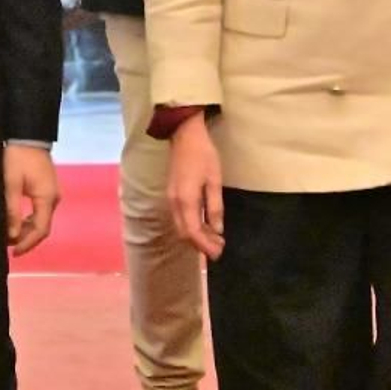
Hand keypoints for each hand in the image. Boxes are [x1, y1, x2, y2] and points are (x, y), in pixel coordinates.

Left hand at [4, 143, 58, 256]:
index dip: (27, 244)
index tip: (13, 253)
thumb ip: (12, 210)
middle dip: (26, 239)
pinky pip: (40, 211)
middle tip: (8, 247)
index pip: (41, 230)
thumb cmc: (17, 158)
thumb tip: (12, 235)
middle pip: (42, 227)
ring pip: (41, 220)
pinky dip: (29, 220)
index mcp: (47, 198)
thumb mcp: (11, 184)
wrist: (28, 135)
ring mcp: (52, 193)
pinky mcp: (47, 189)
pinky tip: (17, 222)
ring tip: (9, 236)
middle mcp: (54, 198)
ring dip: (27, 230)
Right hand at [167, 113, 224, 259]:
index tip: (219, 253)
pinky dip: (191, 227)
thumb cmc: (204, 155)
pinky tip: (204, 225)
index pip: (193, 232)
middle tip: (219, 248)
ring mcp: (171, 199)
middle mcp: (174, 203)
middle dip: (200, 245)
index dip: (205, 246)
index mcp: (186, 200)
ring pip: (181, 227)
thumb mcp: (214, 180)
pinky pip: (180, 218)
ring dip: (196, 237)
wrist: (185, 136)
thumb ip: (215, 207)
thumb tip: (217, 229)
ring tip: (215, 239)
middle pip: (184, 234)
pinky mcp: (172, 195)